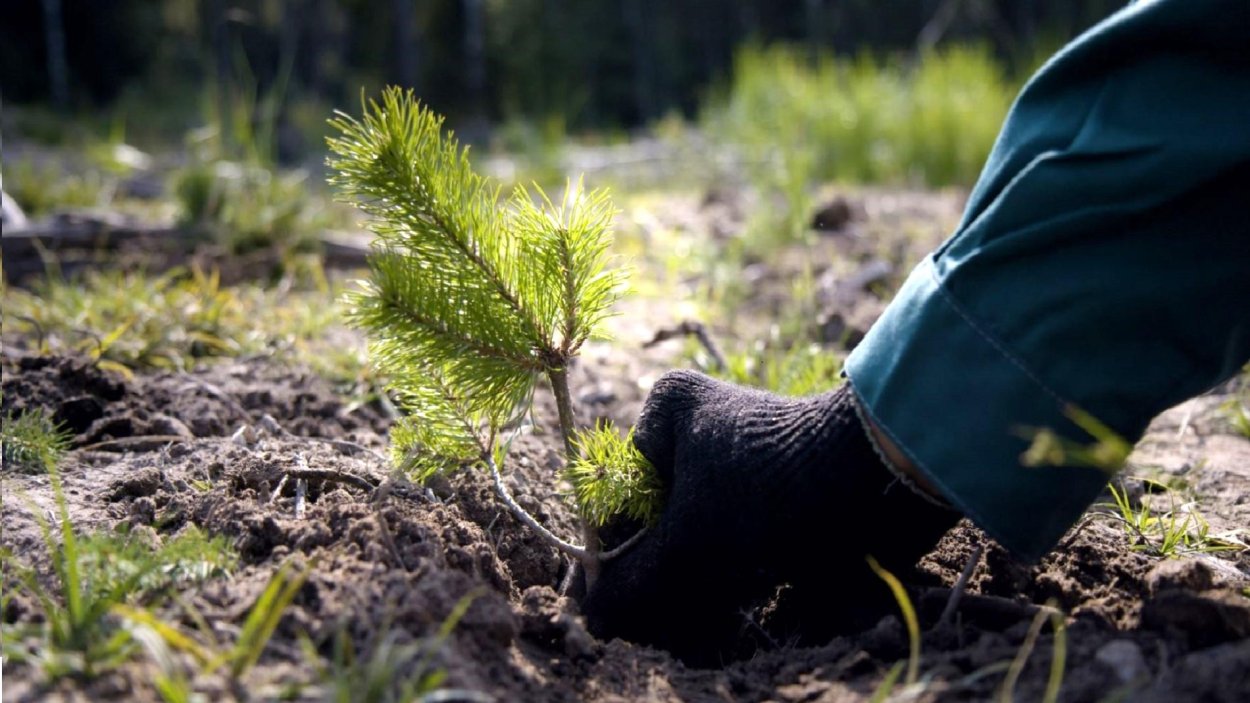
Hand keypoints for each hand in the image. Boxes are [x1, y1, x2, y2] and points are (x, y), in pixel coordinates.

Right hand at [581, 370, 957, 663]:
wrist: (888, 476)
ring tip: (686, 621)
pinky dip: (727, 580)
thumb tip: (592, 621)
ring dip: (689, 585)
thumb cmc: (775, 488)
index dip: (608, 556)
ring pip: (695, 539)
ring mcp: (742, 464)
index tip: (601, 605)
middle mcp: (700, 430)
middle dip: (651, 575)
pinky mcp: (777, 497)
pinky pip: (734, 545)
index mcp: (668, 414)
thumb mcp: (693, 538)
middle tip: (643, 621)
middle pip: (655, 520)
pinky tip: (728, 606)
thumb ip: (635, 581)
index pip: (616, 495)